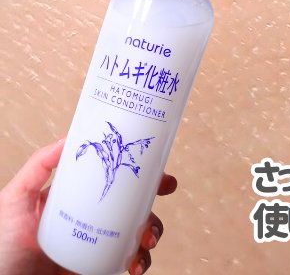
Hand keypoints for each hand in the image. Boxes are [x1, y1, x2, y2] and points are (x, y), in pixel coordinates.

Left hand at [0, 139, 173, 274]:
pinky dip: (140, 261)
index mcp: (73, 202)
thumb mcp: (13, 200)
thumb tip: (69, 137)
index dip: (138, 172)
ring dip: (151, 231)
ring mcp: (94, 246)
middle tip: (164, 194)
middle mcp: (88, 221)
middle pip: (132, 205)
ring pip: (135, 234)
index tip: (157, 168)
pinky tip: (136, 262)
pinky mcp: (96, 269)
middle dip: (154, 200)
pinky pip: (126, 262)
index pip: (111, 180)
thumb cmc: (0, 250)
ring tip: (147, 239)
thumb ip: (38, 167)